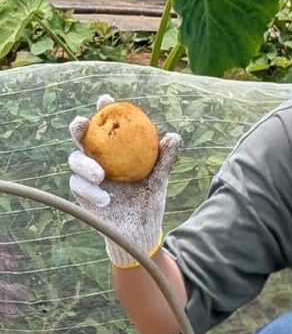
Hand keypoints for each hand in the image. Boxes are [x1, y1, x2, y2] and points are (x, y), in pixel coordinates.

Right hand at [68, 94, 181, 267]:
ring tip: (101, 175)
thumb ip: (164, 160)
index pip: (107, 127)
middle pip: (82, 138)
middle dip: (78, 128)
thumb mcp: (158, 181)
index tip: (106, 99)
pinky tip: (106, 199)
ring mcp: (87, 177)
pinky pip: (78, 187)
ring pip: (75, 161)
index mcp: (115, 153)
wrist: (139, 234)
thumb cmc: (149, 204)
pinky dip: (90, 191)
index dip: (103, 110)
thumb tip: (174, 136)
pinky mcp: (82, 195)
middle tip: (83, 124)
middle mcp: (98, 160)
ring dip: (84, 165)